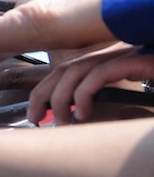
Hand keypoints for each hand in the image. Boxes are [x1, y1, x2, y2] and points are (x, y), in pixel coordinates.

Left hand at [28, 42, 153, 122]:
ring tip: (58, 122)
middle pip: (67, 68)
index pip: (70, 71)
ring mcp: (129, 54)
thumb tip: (109, 117)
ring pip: (78, 69)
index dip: (46, 90)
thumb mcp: (142, 106)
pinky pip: (101, 73)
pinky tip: (82, 114)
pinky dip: (85, 93)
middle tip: (34, 118)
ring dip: (61, 97)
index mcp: (114, 63)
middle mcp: (118, 54)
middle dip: (43, 93)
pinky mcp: (141, 59)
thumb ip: (123, 110)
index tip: (36, 113)